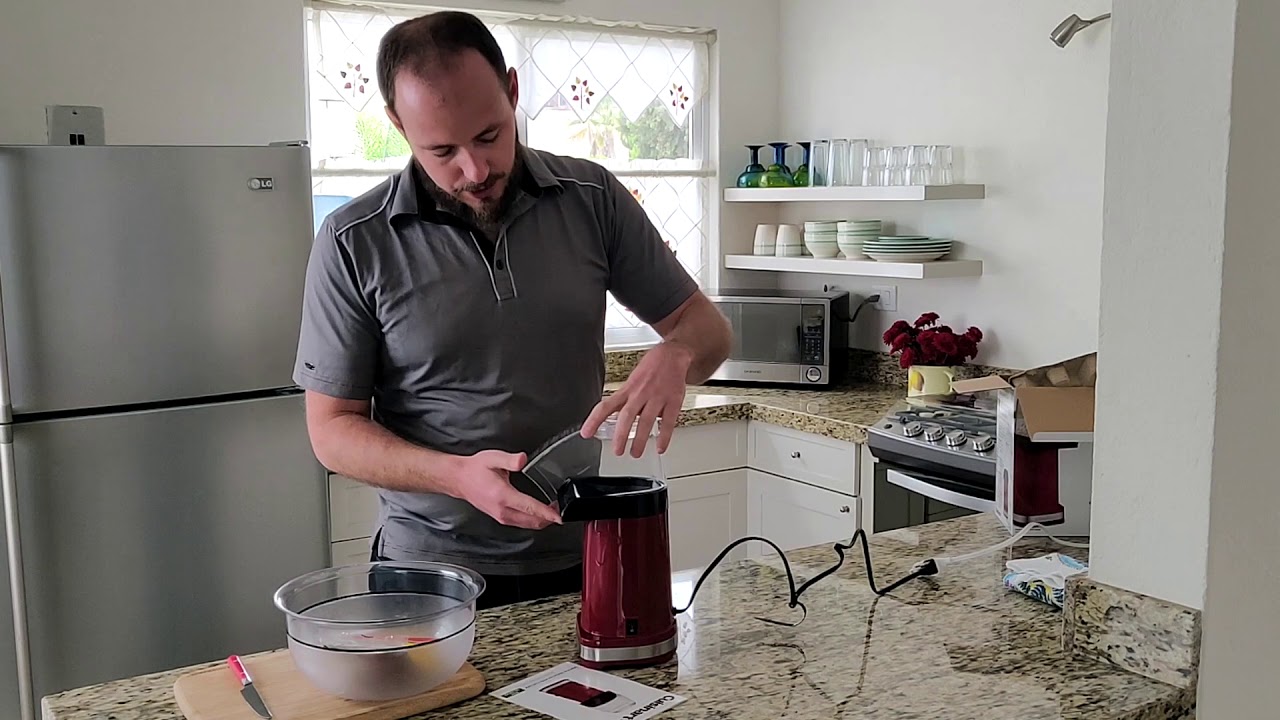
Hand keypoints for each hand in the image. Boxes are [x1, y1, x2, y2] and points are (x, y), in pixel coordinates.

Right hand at [449, 450, 562, 529]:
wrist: (459, 479)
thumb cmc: (475, 469)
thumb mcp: (493, 458)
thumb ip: (510, 459)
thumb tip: (522, 460)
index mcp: (502, 495)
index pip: (530, 507)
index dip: (547, 513)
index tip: (559, 515)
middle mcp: (502, 510)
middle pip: (531, 521)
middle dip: (548, 518)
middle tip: (559, 508)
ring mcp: (501, 516)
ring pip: (527, 525)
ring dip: (541, 520)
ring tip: (552, 510)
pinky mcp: (500, 518)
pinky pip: (521, 523)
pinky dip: (532, 520)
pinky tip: (536, 512)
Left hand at [582, 340, 691, 456]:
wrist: (672, 354)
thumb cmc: (651, 367)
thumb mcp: (632, 380)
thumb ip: (627, 400)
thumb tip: (619, 420)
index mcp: (628, 389)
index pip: (606, 406)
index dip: (594, 420)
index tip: (586, 433)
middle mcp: (640, 393)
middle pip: (627, 416)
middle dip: (621, 435)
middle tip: (617, 450)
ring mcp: (657, 397)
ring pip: (646, 420)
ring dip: (640, 440)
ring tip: (636, 453)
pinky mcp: (673, 400)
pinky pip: (668, 421)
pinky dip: (664, 436)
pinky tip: (660, 447)